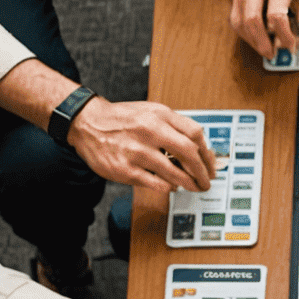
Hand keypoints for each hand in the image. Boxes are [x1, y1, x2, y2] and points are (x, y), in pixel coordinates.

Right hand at [66, 97, 214, 193]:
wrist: (87, 123)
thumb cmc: (122, 119)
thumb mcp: (151, 111)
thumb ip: (175, 125)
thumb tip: (199, 146)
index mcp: (160, 115)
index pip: (195, 134)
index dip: (207, 153)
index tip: (210, 164)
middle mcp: (149, 131)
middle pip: (189, 154)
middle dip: (202, 172)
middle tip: (206, 181)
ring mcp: (136, 151)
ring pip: (174, 173)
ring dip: (189, 183)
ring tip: (194, 187)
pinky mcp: (125, 169)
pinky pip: (155, 183)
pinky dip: (168, 187)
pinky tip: (171, 186)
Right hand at [229, 0, 298, 58]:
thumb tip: (298, 22)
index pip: (276, 15)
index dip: (284, 36)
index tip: (291, 45)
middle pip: (253, 20)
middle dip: (263, 43)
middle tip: (273, 54)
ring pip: (239, 19)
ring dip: (251, 39)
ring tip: (265, 47)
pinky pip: (235, 11)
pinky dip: (244, 26)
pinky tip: (256, 33)